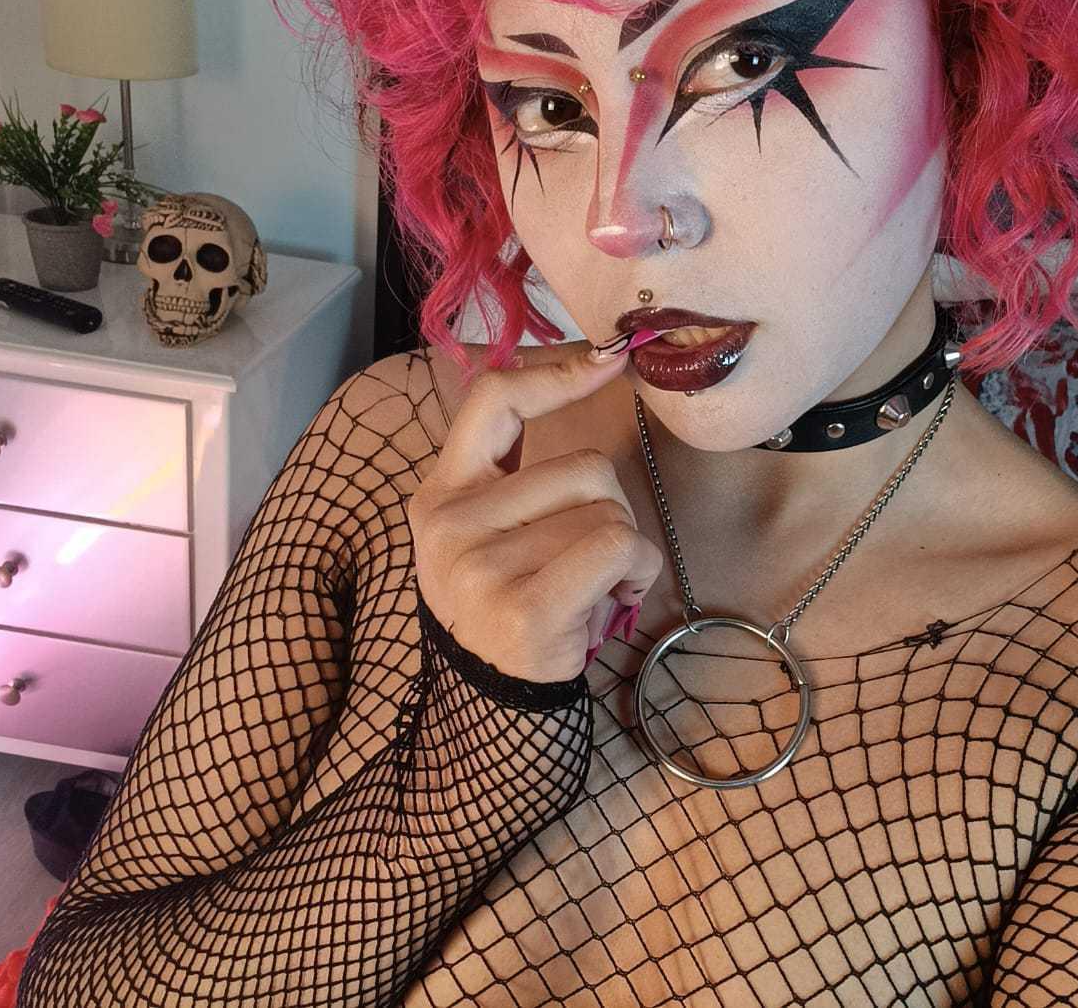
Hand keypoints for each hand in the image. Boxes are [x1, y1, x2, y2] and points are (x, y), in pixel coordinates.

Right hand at [407, 343, 663, 681]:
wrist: (497, 718)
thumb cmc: (518, 611)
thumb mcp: (496, 537)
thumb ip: (521, 475)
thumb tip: (592, 370)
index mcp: (441, 494)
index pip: (493, 401)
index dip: (557, 373)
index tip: (609, 359)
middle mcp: (449, 524)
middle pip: (583, 467)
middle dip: (612, 511)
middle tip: (587, 562)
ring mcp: (480, 566)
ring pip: (608, 511)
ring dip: (626, 550)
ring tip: (592, 588)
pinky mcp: (524, 606)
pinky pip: (617, 546)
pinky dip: (636, 571)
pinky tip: (610, 600)